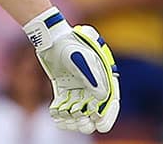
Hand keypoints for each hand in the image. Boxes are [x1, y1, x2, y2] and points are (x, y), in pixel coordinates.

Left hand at [24, 9, 119, 133]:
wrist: (52, 37)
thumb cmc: (70, 44)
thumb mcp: (82, 59)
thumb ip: (91, 77)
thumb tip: (101, 98)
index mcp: (103, 77)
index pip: (110, 101)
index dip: (107, 115)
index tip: (101, 126)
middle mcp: (91, 85)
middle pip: (94, 109)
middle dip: (89, 120)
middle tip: (83, 126)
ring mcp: (77, 86)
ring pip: (78, 109)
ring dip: (74, 119)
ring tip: (67, 124)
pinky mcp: (63, 87)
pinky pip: (64, 104)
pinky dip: (61, 112)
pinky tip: (57, 119)